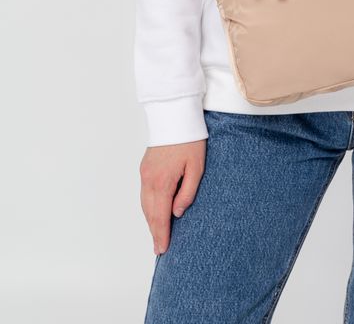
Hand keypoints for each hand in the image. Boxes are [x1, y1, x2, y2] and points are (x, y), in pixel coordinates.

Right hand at [140, 140, 205, 254]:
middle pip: (150, 213)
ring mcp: (144, 174)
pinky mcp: (144, 168)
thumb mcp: (196, 168)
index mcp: (162, 183)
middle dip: (154, 232)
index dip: (161, 235)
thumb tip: (177, 213)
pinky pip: (144, 194)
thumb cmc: (190, 140)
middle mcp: (149, 180)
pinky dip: (148, 208)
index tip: (162, 249)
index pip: (161, 216)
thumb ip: (187, 193)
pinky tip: (154, 212)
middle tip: (159, 249)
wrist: (174, 117)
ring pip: (144, 205)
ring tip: (157, 234)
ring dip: (150, 221)